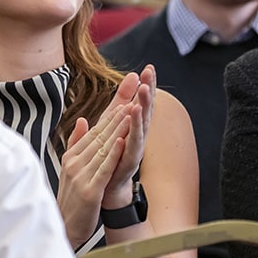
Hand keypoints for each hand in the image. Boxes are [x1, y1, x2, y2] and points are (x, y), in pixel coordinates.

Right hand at [57, 105, 129, 246]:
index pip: (95, 130)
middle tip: (132, 93)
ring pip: (103, 147)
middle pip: (100, 134)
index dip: (112, 112)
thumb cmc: (72, 200)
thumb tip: (81, 120)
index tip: (125, 95)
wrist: (65, 229)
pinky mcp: (89, 191)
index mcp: (73, 156)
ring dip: (118, 128)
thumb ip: (77, 144)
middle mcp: (75, 162)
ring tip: (131, 110)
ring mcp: (81, 176)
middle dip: (117, 112)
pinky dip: (112, 154)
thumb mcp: (72, 169)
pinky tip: (121, 141)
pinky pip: (103, 169)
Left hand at [104, 65, 155, 200]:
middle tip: (150, 74)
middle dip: (148, 91)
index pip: (140, 101)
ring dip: (142, 109)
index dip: (145, 85)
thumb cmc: (110, 155)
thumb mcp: (112, 124)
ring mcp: (134, 150)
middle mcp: (137, 136)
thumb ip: (119, 103)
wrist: (107, 190)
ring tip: (143, 93)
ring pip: (141, 126)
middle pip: (145, 110)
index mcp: (132, 126)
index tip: (148, 67)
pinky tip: (132, 121)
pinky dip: (132, 134)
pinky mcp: (127, 163)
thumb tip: (130, 77)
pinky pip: (131, 147)